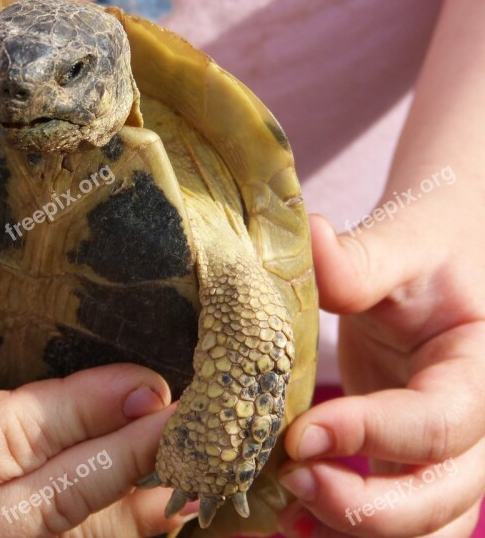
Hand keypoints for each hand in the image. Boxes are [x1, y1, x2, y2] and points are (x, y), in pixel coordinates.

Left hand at [276, 204, 484, 537]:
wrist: (442, 265)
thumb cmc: (428, 250)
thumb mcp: (402, 243)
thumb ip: (357, 259)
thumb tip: (308, 240)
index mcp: (477, 371)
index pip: (438, 425)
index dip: (371, 435)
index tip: (301, 434)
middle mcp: (474, 427)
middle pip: (440, 497)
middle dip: (364, 505)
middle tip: (290, 477)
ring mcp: (445, 451)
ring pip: (422, 522)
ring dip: (353, 526)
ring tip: (283, 507)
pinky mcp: (409, 457)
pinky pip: (395, 514)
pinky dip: (345, 526)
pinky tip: (290, 518)